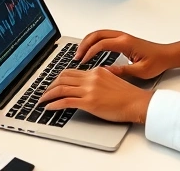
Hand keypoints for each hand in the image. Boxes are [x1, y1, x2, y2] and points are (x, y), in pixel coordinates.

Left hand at [40, 68, 154, 123]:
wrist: (137, 102)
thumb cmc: (128, 95)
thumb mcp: (111, 80)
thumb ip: (98, 80)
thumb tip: (87, 84)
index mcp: (95, 72)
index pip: (70, 72)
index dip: (58, 78)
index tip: (52, 84)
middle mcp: (90, 78)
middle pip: (62, 78)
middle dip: (50, 85)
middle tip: (44, 92)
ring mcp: (89, 90)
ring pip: (61, 88)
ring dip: (48, 95)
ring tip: (42, 100)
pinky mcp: (89, 102)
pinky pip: (66, 101)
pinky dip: (54, 104)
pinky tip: (49, 107)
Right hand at [74, 30, 179, 79]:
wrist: (168, 55)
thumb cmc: (157, 61)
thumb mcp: (140, 71)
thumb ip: (121, 71)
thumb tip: (105, 72)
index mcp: (125, 43)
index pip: (101, 44)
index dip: (90, 52)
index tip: (83, 61)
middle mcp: (122, 36)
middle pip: (96, 35)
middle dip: (84, 45)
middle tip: (76, 57)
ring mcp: (122, 36)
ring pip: (98, 34)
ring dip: (87, 42)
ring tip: (80, 54)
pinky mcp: (122, 39)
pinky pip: (103, 36)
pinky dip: (93, 42)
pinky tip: (90, 51)